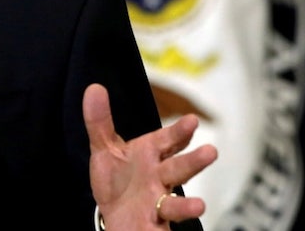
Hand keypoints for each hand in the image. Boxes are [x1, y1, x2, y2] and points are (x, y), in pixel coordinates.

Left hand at [83, 83, 217, 228]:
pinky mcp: (153, 223)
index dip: (179, 132)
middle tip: (211, 151)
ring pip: (175, 203)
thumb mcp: (105, 148)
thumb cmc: (118, 177)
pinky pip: (163, 226)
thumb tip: (93, 87)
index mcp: (150, 154)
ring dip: (187, 206)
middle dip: (194, 161)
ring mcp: (158, 201)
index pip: (168, 140)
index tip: (192, 121)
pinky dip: (171, 225)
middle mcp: (159, 177)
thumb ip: (99, 121)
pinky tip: (179, 226)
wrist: (114, 213)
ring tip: (200, 206)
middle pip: (179, 169)